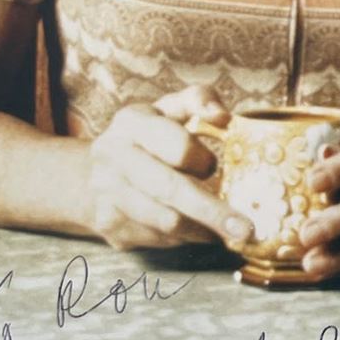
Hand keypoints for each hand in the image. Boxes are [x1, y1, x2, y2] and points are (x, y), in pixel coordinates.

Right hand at [83, 85, 246, 250]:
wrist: (93, 170)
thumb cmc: (149, 135)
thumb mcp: (171, 108)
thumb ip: (200, 100)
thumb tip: (222, 117)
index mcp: (133, 123)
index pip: (179, 146)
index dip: (203, 160)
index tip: (216, 167)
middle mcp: (113, 157)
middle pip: (170, 190)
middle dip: (213, 212)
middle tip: (246, 230)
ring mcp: (107, 194)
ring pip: (165, 221)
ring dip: (202, 229)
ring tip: (228, 231)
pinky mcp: (109, 225)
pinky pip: (157, 239)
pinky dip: (184, 238)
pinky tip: (198, 230)